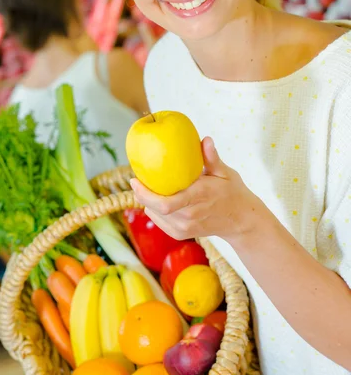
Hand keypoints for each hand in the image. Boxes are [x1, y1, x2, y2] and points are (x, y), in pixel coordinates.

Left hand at [130, 137, 261, 241]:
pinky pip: (160, 222)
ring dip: (147, 202)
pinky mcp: (182, 234)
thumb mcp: (225, 172)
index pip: (165, 203)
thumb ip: (212, 158)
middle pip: (155, 209)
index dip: (145, 194)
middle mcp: (189, 215)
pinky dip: (154, 211)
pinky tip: (156, 200)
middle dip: (141, 195)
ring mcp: (185, 228)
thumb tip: (205, 139)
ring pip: (155, 215)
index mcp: (198, 197)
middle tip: (135, 181)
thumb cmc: (232, 192)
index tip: (134, 180)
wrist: (240, 220)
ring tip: (147, 187)